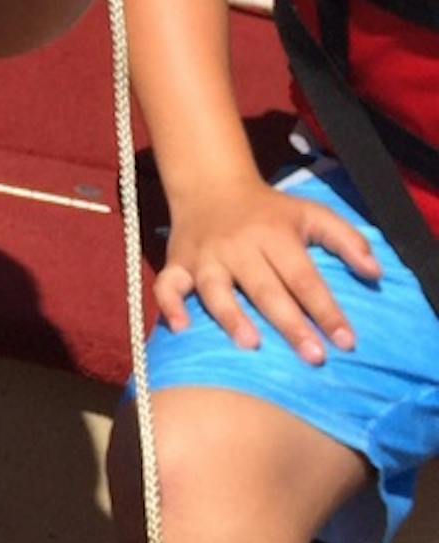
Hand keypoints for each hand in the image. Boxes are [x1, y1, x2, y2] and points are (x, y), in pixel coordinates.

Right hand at [154, 172, 381, 363]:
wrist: (209, 185)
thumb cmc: (268, 210)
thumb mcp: (310, 213)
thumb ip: (347, 239)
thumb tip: (376, 273)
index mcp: (273, 234)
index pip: (303, 277)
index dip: (326, 309)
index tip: (347, 341)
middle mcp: (238, 246)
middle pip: (265, 288)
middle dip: (289, 322)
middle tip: (313, 356)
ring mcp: (205, 256)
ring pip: (215, 288)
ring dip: (231, 316)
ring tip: (251, 344)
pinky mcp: (177, 263)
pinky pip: (166, 285)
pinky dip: (170, 306)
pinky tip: (180, 328)